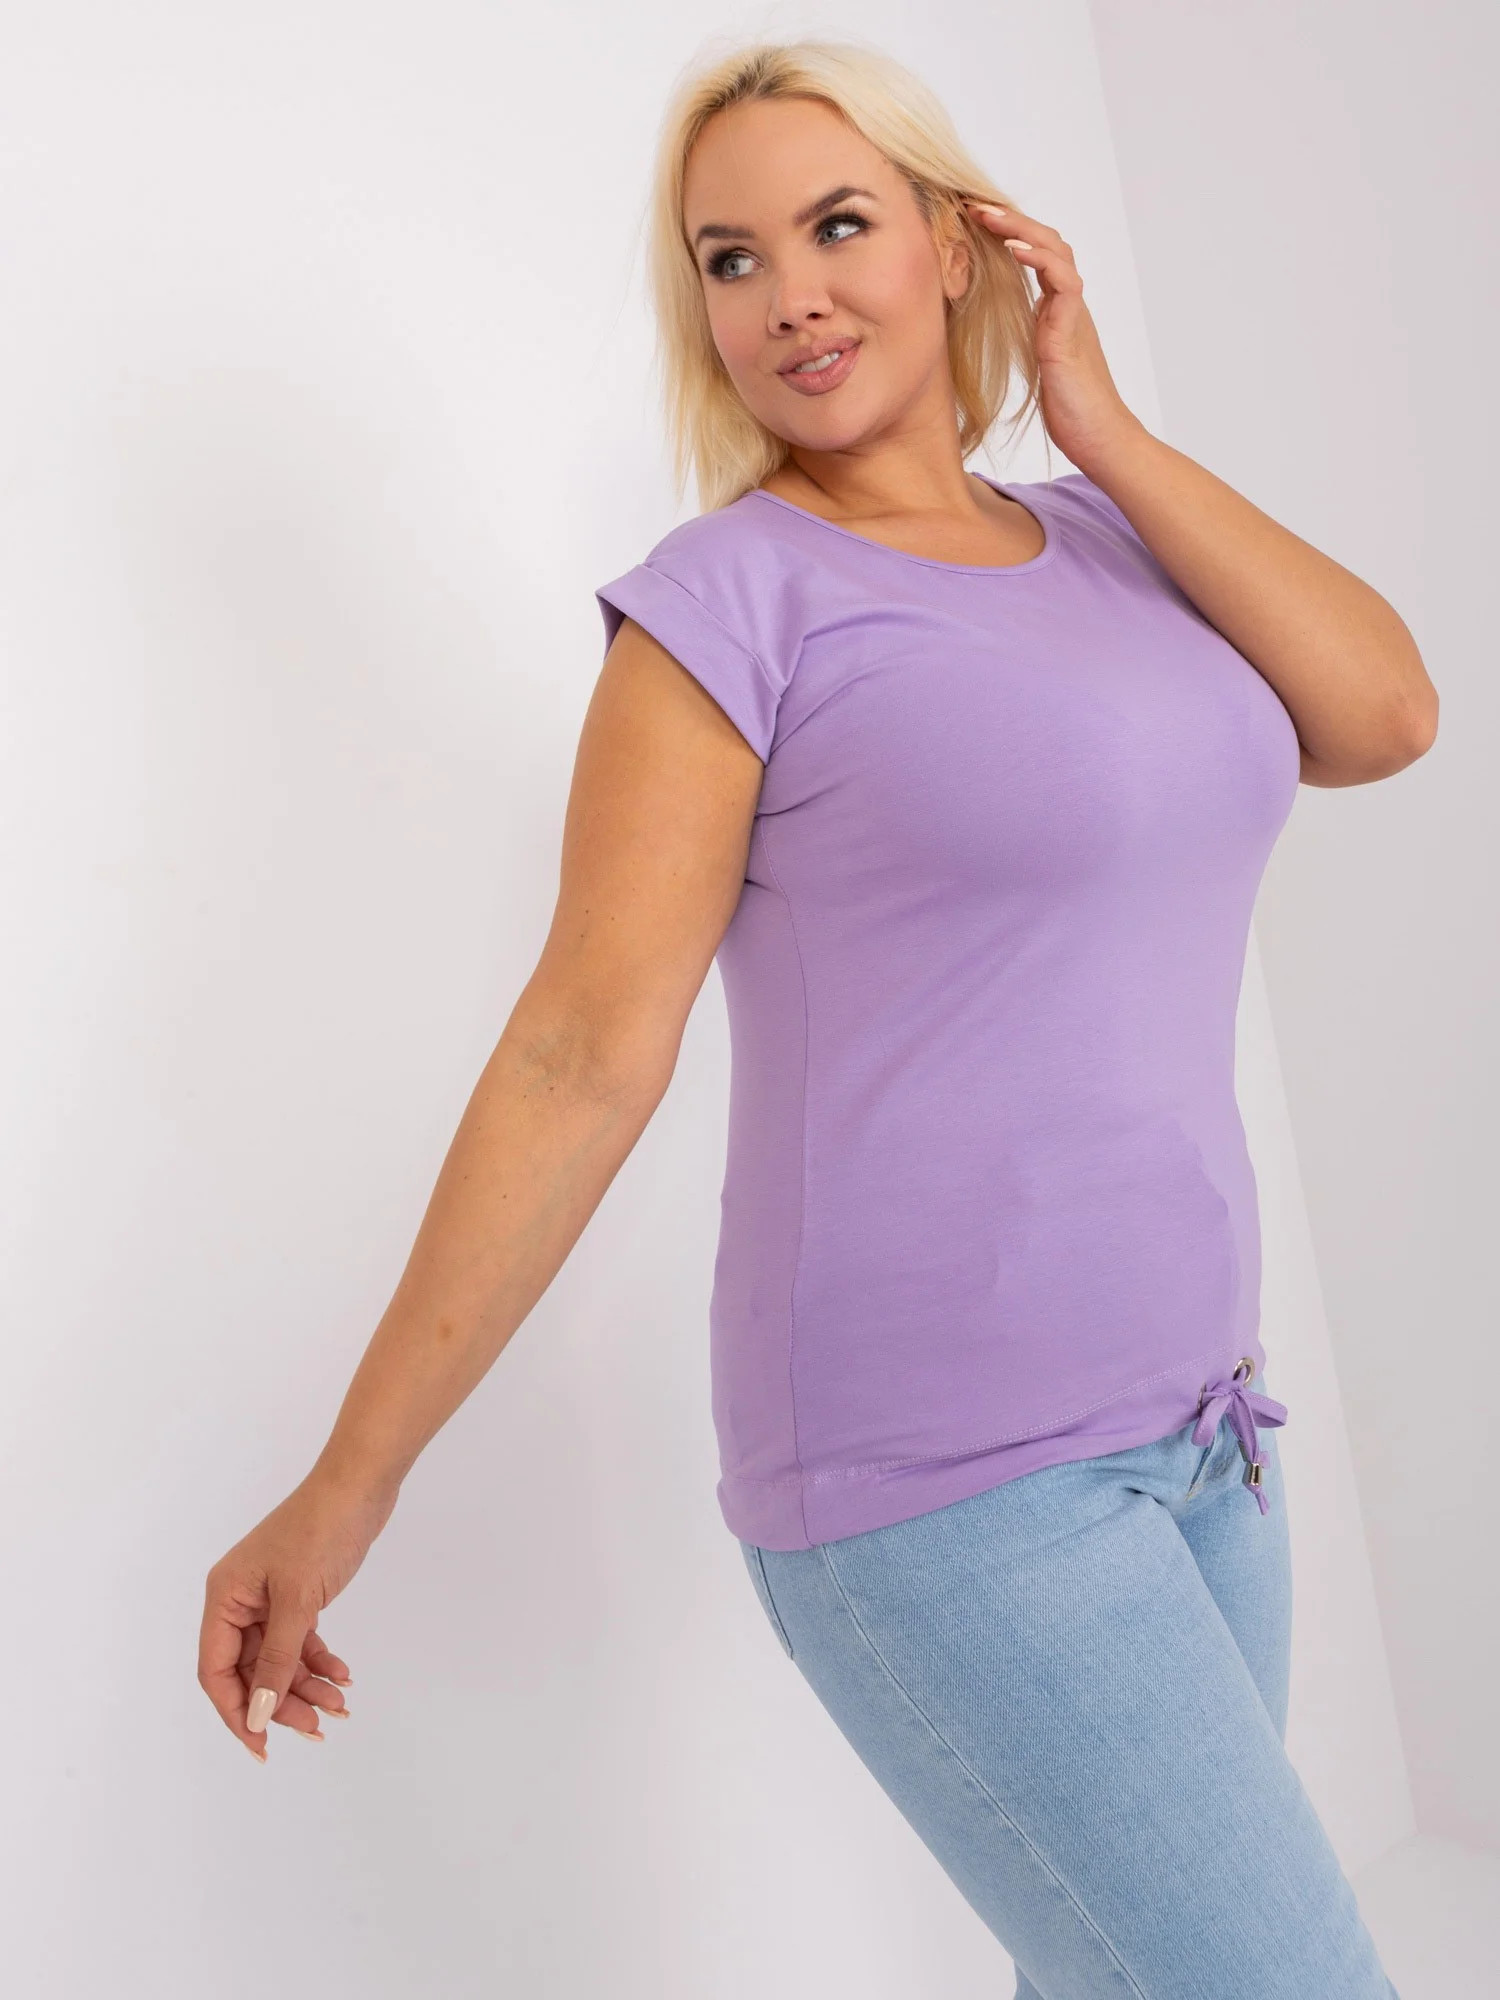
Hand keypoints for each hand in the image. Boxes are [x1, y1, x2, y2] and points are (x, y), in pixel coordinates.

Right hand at [198, 1470, 395, 1760]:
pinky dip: (318, 1660)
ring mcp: (269, 1596)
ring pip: (279, 1659)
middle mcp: (240, 1600)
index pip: (217, 1671)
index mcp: (224, 1597)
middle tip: (317, 1728)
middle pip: (251, 1670)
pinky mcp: (298, 1593)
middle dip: (281, 1702)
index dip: (237, 1711)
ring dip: (306, 1685)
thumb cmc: (322, 1532)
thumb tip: (258, 1715)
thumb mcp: (298, 1600)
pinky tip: (342, 1676)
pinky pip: (300, 1640)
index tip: (263, 1746)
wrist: (362, 1483)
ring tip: (339, 1705)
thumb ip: (277, 1660)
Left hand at [962, 199, 1143, 471]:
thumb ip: (1024, 343)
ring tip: (985, 212)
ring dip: (1019, 226)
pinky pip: (1062, 280)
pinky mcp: (1072, 331)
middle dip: (1007, 218)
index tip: (969, 219)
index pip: (1033, 256)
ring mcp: (1073, 314)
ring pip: (1055, 250)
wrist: (1101, 439)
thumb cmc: (1070, 411)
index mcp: (1055, 311)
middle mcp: (1067, 304)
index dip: (1005, 233)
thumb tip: (992, 334)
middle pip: (1044, 242)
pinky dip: (1038, 258)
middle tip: (970, 202)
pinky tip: (1011, 247)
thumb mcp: (1035, 367)